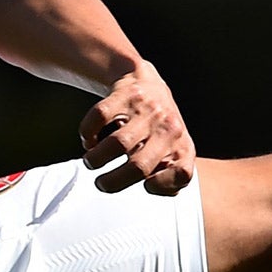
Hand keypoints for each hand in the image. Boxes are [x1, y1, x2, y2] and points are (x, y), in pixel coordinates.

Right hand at [79, 63, 194, 195]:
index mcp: (183, 147)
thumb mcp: (171, 151)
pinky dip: (88, 133)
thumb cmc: (158, 127)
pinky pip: (100, 117)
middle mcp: (169, 128)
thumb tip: (153, 188)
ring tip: (92, 161)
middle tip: (102, 184)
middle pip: (140, 166)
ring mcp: (147, 111)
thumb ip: (167, 176)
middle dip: (114, 181)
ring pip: (117, 143)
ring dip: (96, 158)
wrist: (146, 83)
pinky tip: (90, 139)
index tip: (145, 186)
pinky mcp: (126, 95)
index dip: (161, 186)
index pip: (182, 174)